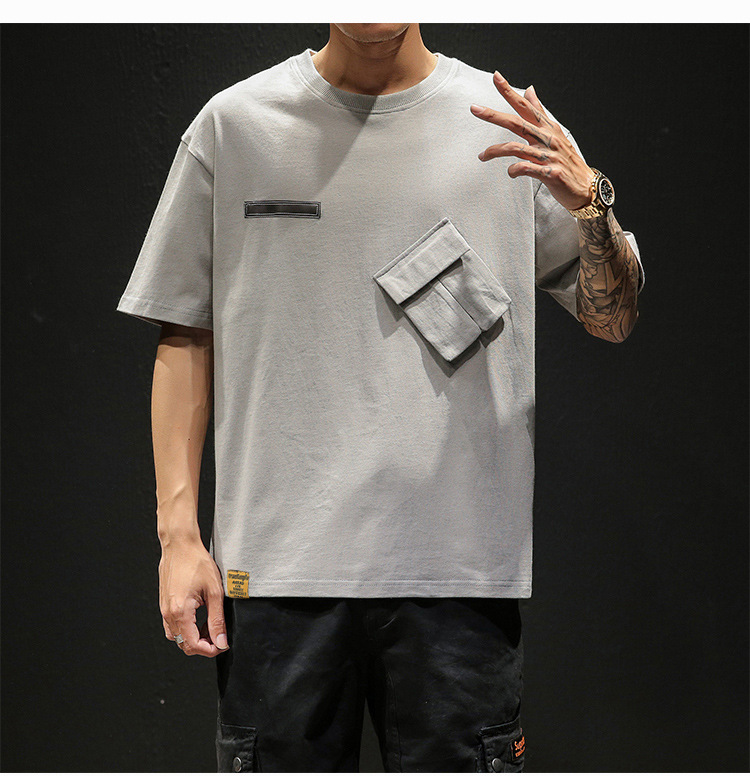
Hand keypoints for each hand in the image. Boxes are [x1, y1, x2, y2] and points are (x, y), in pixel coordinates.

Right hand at [159, 538, 228, 656]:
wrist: (180, 545)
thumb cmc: (196, 562)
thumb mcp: (214, 591)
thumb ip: (217, 620)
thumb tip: (220, 641)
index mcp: (180, 612)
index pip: (193, 645)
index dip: (210, 650)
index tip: (222, 644)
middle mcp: (168, 614)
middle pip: (183, 645)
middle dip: (203, 645)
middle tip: (219, 636)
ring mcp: (164, 610)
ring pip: (177, 637)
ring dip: (193, 638)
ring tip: (209, 625)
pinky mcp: (164, 604)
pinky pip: (172, 626)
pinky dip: (185, 628)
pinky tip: (198, 618)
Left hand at [470, 71, 594, 210]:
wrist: (585, 187)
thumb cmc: (567, 161)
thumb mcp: (554, 132)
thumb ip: (539, 112)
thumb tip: (529, 89)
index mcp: (547, 128)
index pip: (526, 105)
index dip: (510, 91)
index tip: (496, 76)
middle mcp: (547, 139)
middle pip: (517, 122)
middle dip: (494, 115)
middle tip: (474, 109)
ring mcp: (549, 156)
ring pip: (516, 148)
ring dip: (495, 151)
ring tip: (482, 156)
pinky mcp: (550, 173)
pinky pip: (526, 169)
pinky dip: (514, 170)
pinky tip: (510, 173)